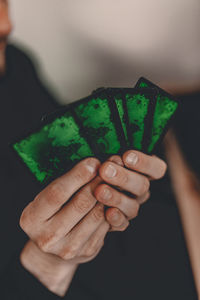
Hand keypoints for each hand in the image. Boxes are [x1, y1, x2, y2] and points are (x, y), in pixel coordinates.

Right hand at [19, 158, 107, 294]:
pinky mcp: (87, 251)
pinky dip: (112, 208)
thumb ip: (64, 185)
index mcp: (32, 218)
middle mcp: (48, 236)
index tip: (93, 162)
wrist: (52, 250)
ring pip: (97, 214)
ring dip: (108, 195)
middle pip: (80, 204)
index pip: (57, 193)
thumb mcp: (45, 200)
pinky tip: (113, 197)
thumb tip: (92, 165)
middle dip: (97, 183)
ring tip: (113, 181)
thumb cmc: (50, 215)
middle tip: (109, 168)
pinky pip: (105, 225)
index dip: (78, 176)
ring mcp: (68, 247)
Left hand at [95, 150, 166, 230]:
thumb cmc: (94, 166)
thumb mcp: (105, 156)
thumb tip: (113, 157)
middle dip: (123, 177)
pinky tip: (107, 212)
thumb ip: (113, 157)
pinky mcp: (120, 221)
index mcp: (143, 171)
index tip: (127, 156)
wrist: (80, 191)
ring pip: (132, 206)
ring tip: (99, 190)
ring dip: (116, 197)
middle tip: (105, 170)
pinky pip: (123, 223)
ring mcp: (131, 206)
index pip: (156, 168)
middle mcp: (139, 189)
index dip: (145, 163)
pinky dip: (116, 218)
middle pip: (142, 186)